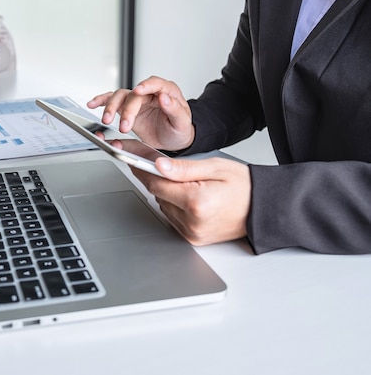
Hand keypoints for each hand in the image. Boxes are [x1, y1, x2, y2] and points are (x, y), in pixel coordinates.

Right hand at [87, 76, 194, 151]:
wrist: (172, 139)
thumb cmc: (178, 129)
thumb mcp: (182, 122)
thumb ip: (174, 109)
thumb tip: (164, 97)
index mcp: (167, 92)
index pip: (155, 83)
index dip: (146, 85)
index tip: (138, 90)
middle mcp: (150, 93)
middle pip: (133, 94)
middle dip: (127, 110)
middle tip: (124, 126)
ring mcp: (137, 100)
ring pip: (120, 96)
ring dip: (111, 107)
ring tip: (106, 120)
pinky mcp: (127, 108)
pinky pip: (112, 101)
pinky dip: (102, 101)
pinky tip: (93, 104)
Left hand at [131, 156, 250, 245]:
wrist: (264, 208)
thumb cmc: (245, 186)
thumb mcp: (215, 167)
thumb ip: (184, 168)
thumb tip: (158, 166)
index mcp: (197, 202)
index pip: (156, 185)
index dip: (143, 170)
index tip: (134, 160)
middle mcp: (192, 222)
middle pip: (158, 196)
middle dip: (160, 181)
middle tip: (169, 169)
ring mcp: (192, 233)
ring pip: (164, 207)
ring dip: (169, 194)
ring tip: (190, 186)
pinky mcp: (193, 239)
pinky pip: (173, 218)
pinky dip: (176, 206)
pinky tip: (192, 199)